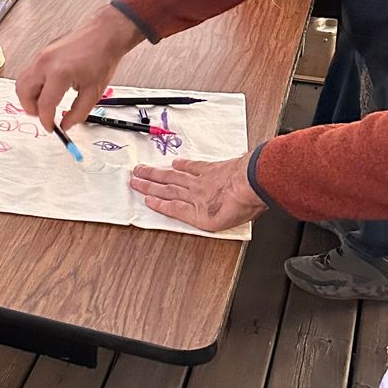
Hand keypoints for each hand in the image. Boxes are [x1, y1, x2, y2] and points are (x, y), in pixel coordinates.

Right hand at [14, 5, 140, 130]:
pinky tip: (49, 90)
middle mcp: (44, 64)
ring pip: (22, 82)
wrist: (104, 35)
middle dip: (31, 108)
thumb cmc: (101, 58)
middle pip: (23, 92)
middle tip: (43, 116)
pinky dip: (33, 86)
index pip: (44, 104)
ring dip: (29, 97)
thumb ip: (78, 113)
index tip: (51, 128)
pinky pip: (29, 73)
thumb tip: (66, 125)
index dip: (46, 120)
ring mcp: (41, 56)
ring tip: (44, 104)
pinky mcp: (42, 54)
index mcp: (59, 73)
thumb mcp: (93, 92)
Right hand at [129, 153, 258, 231]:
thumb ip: (210, 220)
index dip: (158, 203)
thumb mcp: (225, 224)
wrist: (254, 183)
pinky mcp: (213, 169)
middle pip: (168, 189)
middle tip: (134, 181)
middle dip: (149, 185)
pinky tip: (175, 164)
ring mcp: (203, 180)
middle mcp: (196, 194)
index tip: (145, 199)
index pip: (172, 207)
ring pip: (174, 177)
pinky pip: (193, 167)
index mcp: (198, 212)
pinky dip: (183, 165)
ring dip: (158, 174)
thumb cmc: (245, 205)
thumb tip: (204, 218)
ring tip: (144, 170)